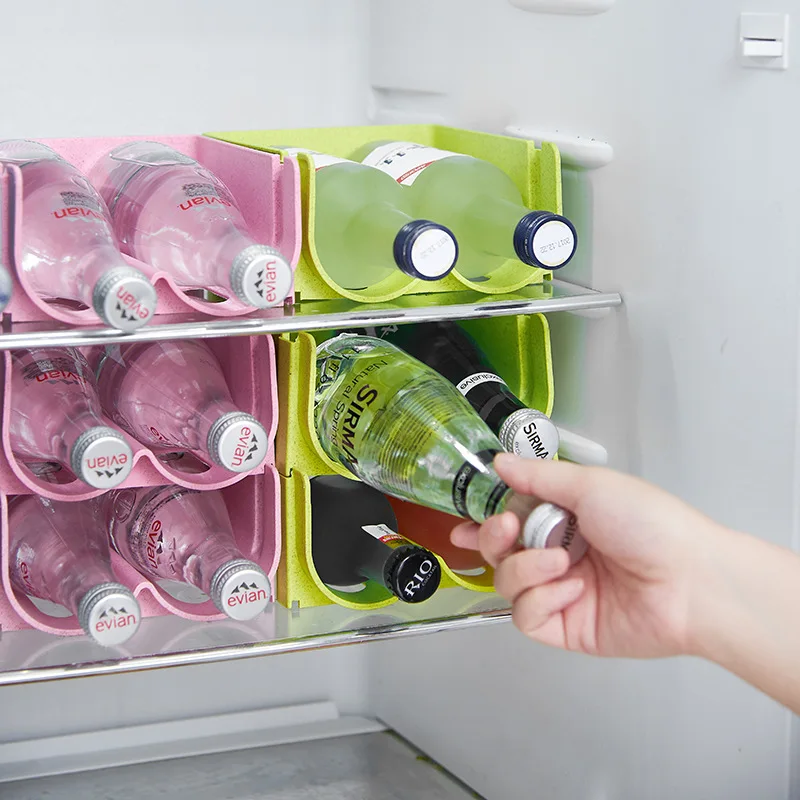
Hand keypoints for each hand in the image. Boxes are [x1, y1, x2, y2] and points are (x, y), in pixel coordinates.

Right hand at [451, 453, 721, 657]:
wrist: (690, 581)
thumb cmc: (646, 522)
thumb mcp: (590, 486)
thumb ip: (537, 476)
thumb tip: (498, 461)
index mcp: (564, 518)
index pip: (509, 518)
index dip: (482, 520)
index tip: (461, 522)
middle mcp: (557, 553)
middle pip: (498, 551)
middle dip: (493, 538)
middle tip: (508, 529)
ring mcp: (559, 592)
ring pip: (507, 582)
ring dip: (526, 568)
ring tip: (561, 562)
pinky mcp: (564, 627)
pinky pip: (526, 616)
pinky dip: (542, 599)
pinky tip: (572, 590)